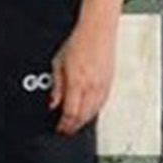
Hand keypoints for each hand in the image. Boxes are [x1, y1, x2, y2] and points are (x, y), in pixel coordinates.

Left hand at [47, 15, 115, 135]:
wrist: (97, 33)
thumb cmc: (78, 43)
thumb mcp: (57, 63)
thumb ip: (56, 86)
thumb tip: (53, 103)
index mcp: (77, 82)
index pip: (71, 112)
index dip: (64, 124)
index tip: (59, 128)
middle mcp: (92, 86)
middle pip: (83, 116)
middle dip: (73, 126)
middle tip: (65, 129)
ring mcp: (103, 86)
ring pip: (94, 112)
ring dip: (83, 121)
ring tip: (74, 124)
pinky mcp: (109, 84)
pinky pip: (101, 104)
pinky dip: (93, 112)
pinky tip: (87, 113)